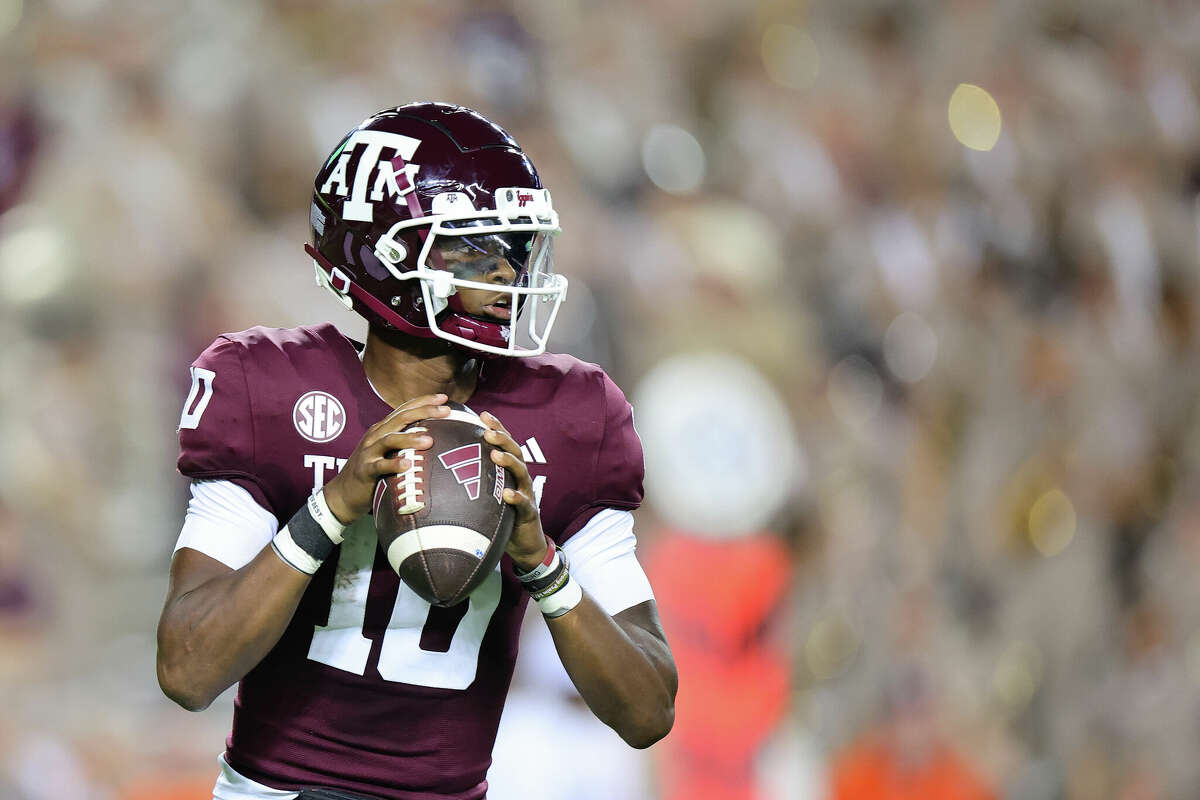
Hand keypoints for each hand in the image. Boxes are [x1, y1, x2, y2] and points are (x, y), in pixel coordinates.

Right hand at [323, 394, 450, 523]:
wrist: (343, 494)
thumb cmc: (373, 471)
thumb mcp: (388, 451)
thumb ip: (405, 442)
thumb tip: (435, 437)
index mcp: (383, 429)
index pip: (404, 409)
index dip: (423, 401)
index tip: (444, 398)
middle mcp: (375, 436)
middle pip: (401, 418)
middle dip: (424, 411)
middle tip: (446, 411)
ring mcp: (369, 452)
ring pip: (390, 440)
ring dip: (410, 438)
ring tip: (430, 440)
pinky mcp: (365, 471)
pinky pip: (379, 466)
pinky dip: (393, 464)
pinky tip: (408, 465)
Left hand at [481, 411, 548, 570]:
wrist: (524, 542)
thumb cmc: (501, 514)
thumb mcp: (487, 493)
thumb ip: (474, 479)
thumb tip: (442, 468)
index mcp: (509, 470)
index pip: (504, 443)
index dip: (496, 427)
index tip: (482, 414)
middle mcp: (520, 477)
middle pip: (514, 451)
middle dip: (502, 438)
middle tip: (487, 431)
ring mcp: (526, 493)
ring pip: (521, 472)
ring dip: (508, 461)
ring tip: (496, 454)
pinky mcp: (529, 512)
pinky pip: (523, 503)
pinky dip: (516, 497)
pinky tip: (508, 494)